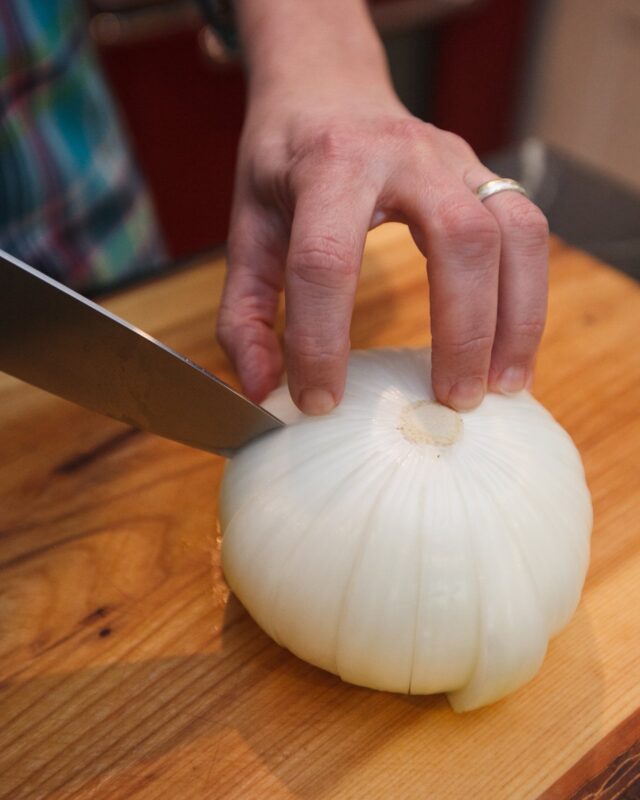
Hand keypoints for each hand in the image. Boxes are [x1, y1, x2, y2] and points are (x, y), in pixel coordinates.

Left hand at [218, 1, 548, 413]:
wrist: (328, 85)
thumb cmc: (285, 161)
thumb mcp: (246, 229)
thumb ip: (244, 312)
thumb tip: (265, 388)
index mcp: (328, 164)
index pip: (327, 260)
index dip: (322, 341)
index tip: (320, 402)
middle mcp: (403, 152)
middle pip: (458, 238)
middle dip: (461, 331)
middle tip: (449, 401)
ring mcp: (454, 159)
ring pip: (514, 233)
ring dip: (516, 317)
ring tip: (501, 386)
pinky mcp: (482, 174)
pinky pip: (528, 232)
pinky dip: (528, 297)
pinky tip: (511, 349)